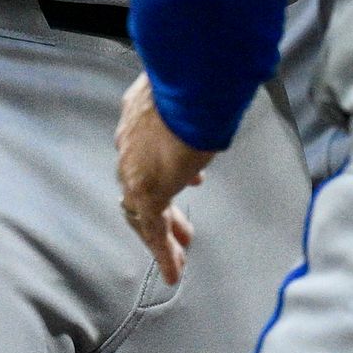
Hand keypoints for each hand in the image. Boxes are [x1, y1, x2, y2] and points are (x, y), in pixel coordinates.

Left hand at [115, 76, 212, 285]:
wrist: (188, 87)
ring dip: (164, 233)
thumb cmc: (198, 83)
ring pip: (143, 211)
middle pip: (140, 185)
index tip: (183, 180)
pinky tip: (174, 270)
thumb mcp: (192, 92)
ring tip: (180, 253)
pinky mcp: (146, 191)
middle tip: (181, 229)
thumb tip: (223, 96)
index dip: (162, 170)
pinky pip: (152, 229)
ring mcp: (134, 169)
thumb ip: (198, 102)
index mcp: (137, 119)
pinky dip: (163, 252)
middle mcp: (129, 145)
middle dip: (162, 208)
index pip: (143, 153)